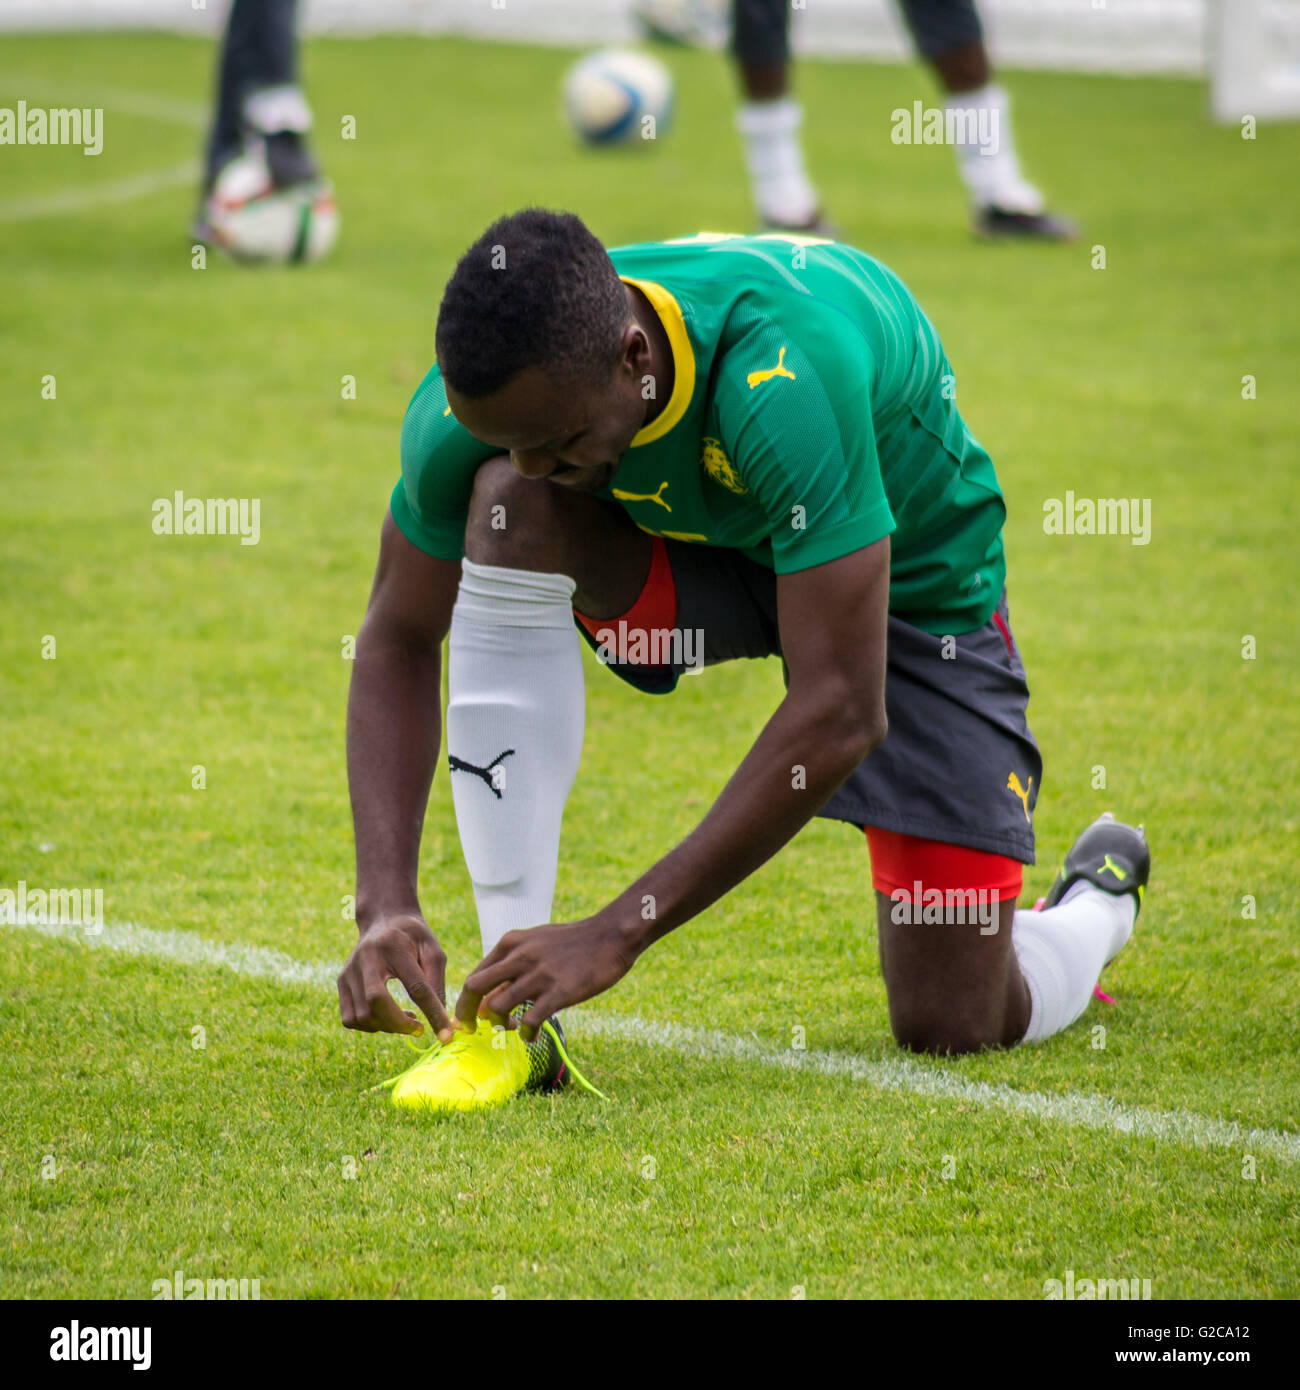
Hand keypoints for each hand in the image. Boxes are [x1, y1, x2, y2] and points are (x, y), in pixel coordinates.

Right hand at [337, 912, 453, 1039]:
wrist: (383, 919)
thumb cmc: (413, 937)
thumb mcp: (432, 950)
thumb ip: (436, 981)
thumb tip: (440, 1019)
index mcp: (394, 946)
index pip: (416, 987)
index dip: (432, 1013)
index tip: (446, 1034)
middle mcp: (366, 957)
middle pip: (376, 1002)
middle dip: (400, 1024)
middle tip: (419, 1028)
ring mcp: (349, 971)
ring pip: (362, 1015)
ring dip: (387, 1027)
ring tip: (406, 1019)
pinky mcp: (341, 982)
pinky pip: (350, 1019)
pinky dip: (370, 1026)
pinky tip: (386, 1017)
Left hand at [454, 918, 637, 1040]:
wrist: (610, 935)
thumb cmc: (573, 942)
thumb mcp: (536, 943)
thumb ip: (511, 965)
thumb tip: (488, 998)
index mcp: (511, 942)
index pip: (475, 975)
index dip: (466, 1001)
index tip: (470, 1018)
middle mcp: (519, 956)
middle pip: (474, 989)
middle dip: (467, 1014)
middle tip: (474, 1029)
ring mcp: (538, 975)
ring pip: (497, 1007)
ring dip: (501, 1024)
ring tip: (515, 1027)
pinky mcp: (558, 991)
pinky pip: (530, 1021)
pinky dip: (527, 1033)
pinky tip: (533, 1034)